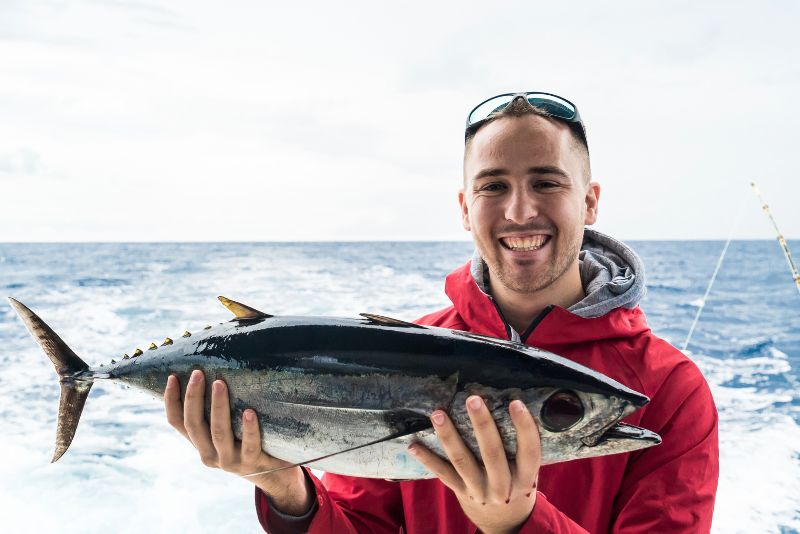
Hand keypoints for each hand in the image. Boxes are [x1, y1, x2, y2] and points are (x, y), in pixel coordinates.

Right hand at [164, 370, 312, 514]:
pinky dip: (248, 428)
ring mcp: (230, 460)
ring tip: (219, 384)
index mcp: (200, 444)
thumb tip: (213, 371)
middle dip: (193, 397)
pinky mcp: (252, 463)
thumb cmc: (249, 443)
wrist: (274, 476)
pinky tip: (249, 412)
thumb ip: (216, 412)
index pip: (177, 422)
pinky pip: (249, 445)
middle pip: (194, 424)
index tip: (171, 377)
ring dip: (218, 407)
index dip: (171, 401)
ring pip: (219, 432)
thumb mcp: (228, 431)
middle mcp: (210, 454)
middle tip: (198, 373)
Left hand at [408, 397, 540, 533]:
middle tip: (473, 399)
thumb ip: (522, 448)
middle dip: (482, 424)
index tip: (515, 402)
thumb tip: (511, 404)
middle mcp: (502, 487)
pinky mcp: (460, 491)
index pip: (529, 452)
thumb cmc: (517, 483)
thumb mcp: (528, 472)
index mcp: (524, 478)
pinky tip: (414, 445)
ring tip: (438, 414)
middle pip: (492, 453)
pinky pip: (443, 473)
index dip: (524, 428)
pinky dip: (427, 459)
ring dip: (449, 436)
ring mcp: (479, 490)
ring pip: (462, 461)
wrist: (504, 522)